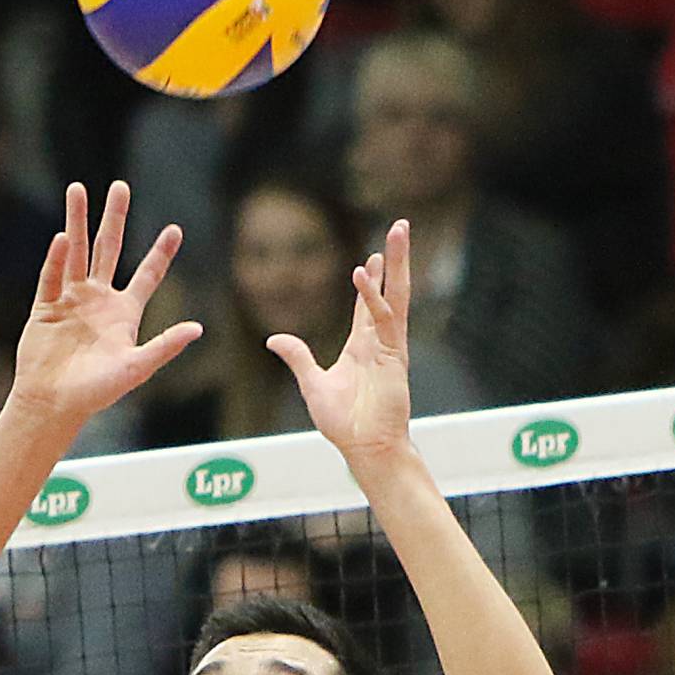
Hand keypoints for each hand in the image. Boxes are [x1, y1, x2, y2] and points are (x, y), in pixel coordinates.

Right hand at [10, 181, 200, 438]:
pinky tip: (62, 238)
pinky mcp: (45, 307)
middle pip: (109, 248)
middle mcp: (98, 300)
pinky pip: (51, 276)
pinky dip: (57, 258)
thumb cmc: (96, 392)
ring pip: (77, 251)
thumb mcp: (136, 368)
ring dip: (77, 221)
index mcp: (124, 313)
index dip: (161, 253)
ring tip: (77, 189)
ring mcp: (70, 300)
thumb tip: (197, 329)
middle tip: (120, 186)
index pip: (147, 275)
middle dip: (114, 217)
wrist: (53, 404)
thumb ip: (164, 346)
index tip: (175, 229)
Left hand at [267, 220, 414, 470]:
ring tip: (399, 231)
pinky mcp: (394, 355)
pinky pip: (385, 318)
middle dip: (395, 259)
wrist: (365, 447)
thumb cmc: (344, 422)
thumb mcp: (312, 383)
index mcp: (362, 346)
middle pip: (389, 290)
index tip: (374, 256)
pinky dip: (373, 296)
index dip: (370, 280)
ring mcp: (390, 345)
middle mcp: (379, 340)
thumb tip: (274, 338)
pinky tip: (363, 274)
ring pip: (396, 294)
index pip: (367, 304)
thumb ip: (297, 357)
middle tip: (400, 227)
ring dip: (398, 262)